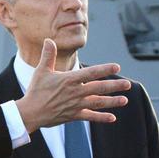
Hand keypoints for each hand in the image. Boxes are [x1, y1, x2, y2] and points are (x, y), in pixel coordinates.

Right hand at [15, 39, 130, 131]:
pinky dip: (101, 118)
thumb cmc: (36, 91)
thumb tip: (49, 40)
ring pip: (98, 103)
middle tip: (128, 84)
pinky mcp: (74, 115)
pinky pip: (90, 117)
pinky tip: (112, 118)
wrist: (30, 113)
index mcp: (69, 80)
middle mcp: (76, 92)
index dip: (104, 69)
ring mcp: (76, 105)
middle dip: (114, 86)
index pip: (91, 73)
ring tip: (124, 100)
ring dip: (112, 102)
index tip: (116, 66)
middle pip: (99, 88)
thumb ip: (48, 55)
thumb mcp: (42, 70)